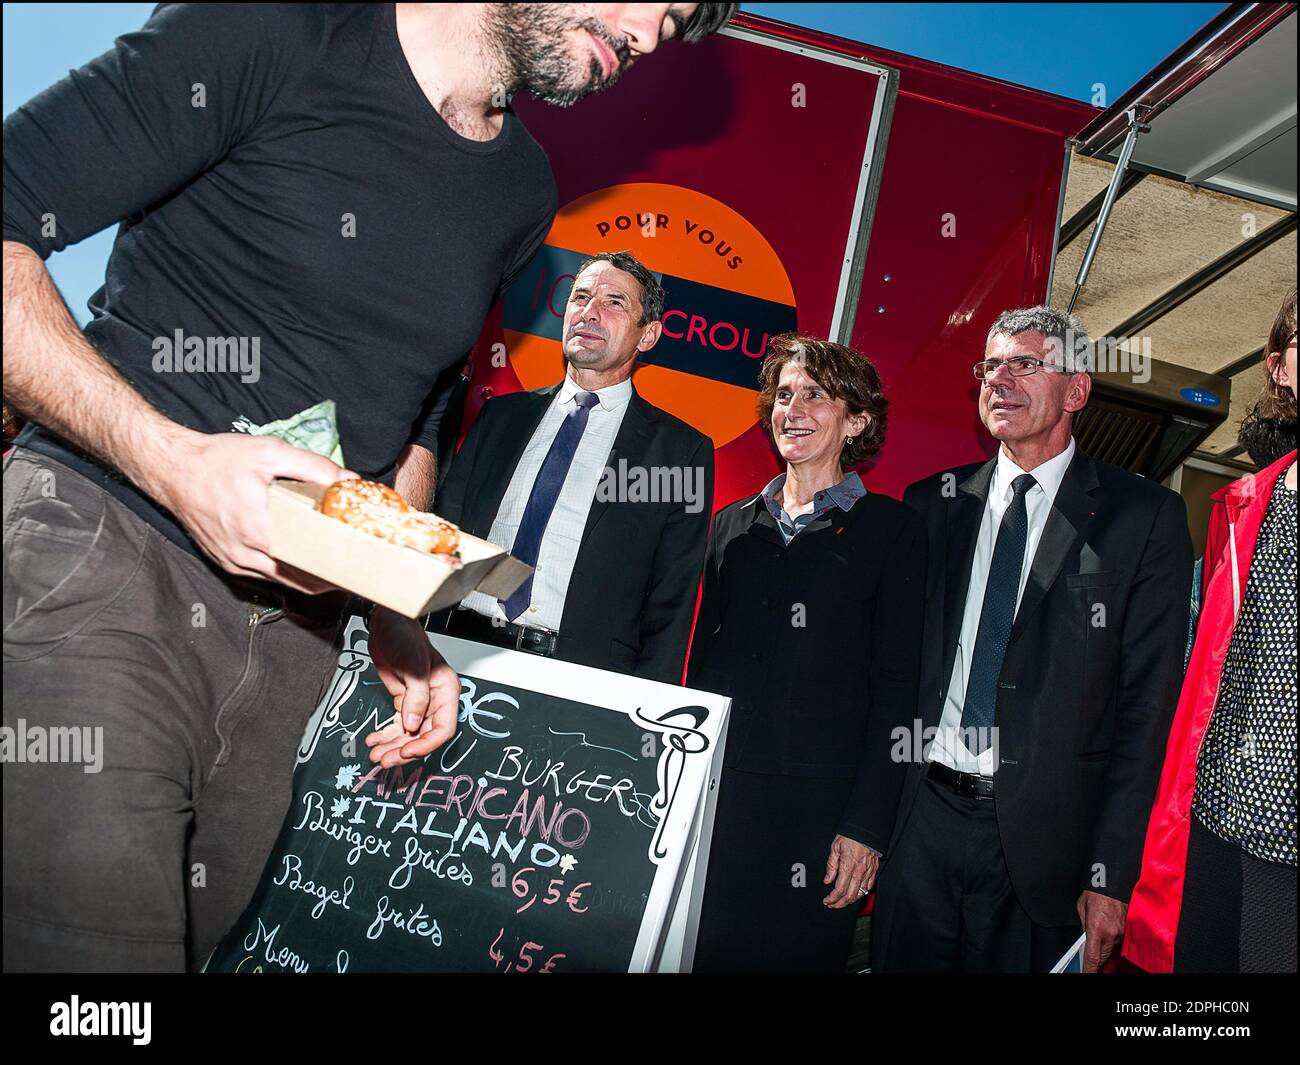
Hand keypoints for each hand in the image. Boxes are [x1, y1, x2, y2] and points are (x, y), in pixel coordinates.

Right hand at [152, 429, 353, 592]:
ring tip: (335, 569)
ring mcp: (233, 561)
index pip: (308, 559)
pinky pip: (263, 575)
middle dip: (327, 576)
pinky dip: (285, 573)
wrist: (173, 469)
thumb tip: (347, 480)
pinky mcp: (226, 562)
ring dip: (307, 578)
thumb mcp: (270, 453)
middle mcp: (244, 553)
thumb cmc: (217, 460)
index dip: (336, 563)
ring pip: (281, 581)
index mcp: (257, 528)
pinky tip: (303, 564)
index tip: (357, 561)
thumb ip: (313, 467)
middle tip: (353, 568)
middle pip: (298, 579)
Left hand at [364, 606, 458, 766]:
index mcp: (446, 690)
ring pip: (409, 734)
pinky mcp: (404, 701)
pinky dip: (386, 736)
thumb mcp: (413, 666)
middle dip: (404, 751)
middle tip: (385, 760)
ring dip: (392, 747)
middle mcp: (435, 699)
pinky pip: (398, 726)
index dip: (425, 744)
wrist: (387, 625)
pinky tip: (374, 740)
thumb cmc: (404, 637)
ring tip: (375, 755)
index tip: (406, 751)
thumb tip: (411, 725)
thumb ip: (415, 697)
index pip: (443, 728)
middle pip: (424, 736)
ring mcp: (419, 702)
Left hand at [823, 834, 878, 908]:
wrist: (866, 830)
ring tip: (841, 902)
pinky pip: (868, 887)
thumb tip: (827, 880)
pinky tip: (855, 895)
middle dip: (839, 903)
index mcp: (848, 866)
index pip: (839, 889)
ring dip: (850, 901)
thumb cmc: (850, 836)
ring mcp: (868, 872)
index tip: (827, 900)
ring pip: (860, 894)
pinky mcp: (874, 871)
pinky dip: (861, 894)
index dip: (832, 898)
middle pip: (850, 895)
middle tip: (832, 905)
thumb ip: (831, 866)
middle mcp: (859, 871)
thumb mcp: (835, 848)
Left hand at [1076, 889, 1126, 972]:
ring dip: (1104, 948)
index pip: (1093, 957)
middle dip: (1096, 961)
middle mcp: (1111, 933)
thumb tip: (1084, 936)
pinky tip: (1106, 931)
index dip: (1089, 969)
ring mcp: (1120, 932)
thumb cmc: (1097, 893)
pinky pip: (1117, 941)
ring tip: (1098, 934)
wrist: (1113, 883)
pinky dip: (1111, 940)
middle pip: (1103, 957)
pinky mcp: (1126, 930)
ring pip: (1111, 950)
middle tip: (1090, 959)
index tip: (1086, 973)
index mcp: (1096, 928)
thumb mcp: (1082, 909)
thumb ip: (1083, 926)